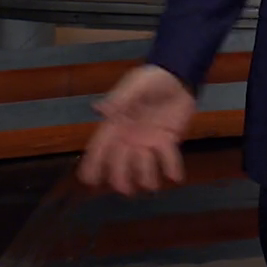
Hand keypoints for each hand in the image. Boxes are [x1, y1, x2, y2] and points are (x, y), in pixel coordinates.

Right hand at [77, 64, 196, 195]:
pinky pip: (168, 157)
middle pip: (119, 162)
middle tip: (125, 189)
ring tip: (151, 185)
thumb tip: (98, 110)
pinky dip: (172, 168)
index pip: (99, 147)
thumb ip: (119, 99)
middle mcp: (129, 137)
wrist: (177, 77)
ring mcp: (148, 141)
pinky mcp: (167, 140)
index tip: (88, 180)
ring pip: (143, 165)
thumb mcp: (134, 86)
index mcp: (115, 124)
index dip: (92, 164)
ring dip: (145, 176)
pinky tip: (176, 177)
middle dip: (120, 177)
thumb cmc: (150, 80)